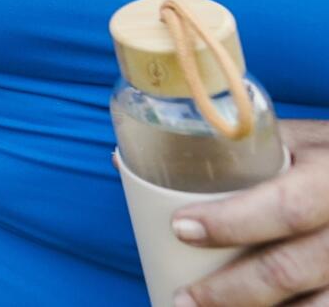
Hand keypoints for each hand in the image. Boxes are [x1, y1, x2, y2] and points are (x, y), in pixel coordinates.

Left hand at [176, 120, 328, 305]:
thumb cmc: (325, 159)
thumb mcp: (289, 141)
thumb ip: (224, 152)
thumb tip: (123, 161)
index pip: (286, 207)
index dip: (233, 222)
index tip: (180, 228)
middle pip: (291, 268)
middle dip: (231, 291)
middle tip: (183, 300)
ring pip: (316, 306)